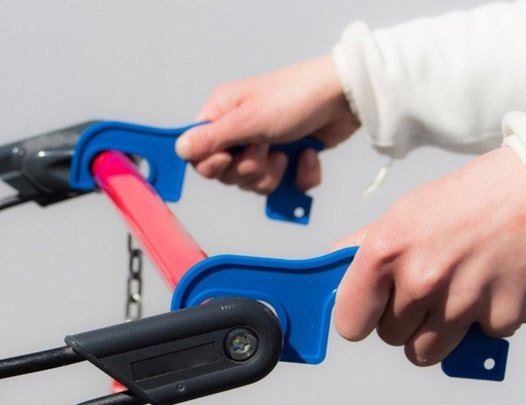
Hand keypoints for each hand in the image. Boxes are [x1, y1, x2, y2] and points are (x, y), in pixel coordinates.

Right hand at [175, 56, 359, 193]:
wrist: (346, 99)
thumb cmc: (296, 97)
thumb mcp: (249, 119)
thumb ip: (212, 138)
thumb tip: (179, 149)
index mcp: (222, 115)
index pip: (198, 154)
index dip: (212, 164)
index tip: (229, 158)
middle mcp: (240, 132)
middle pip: (226, 175)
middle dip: (249, 170)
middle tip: (265, 149)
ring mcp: (265, 147)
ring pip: (254, 184)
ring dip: (273, 174)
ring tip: (287, 151)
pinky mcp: (289, 160)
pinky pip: (284, 186)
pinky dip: (298, 176)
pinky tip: (307, 156)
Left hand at [333, 147, 525, 365]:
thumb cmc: (467, 201)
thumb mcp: (403, 213)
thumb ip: (363, 248)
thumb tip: (331, 271)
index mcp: (386, 251)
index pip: (349, 322)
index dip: (358, 318)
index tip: (368, 311)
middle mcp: (421, 280)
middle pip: (390, 338)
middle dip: (403, 319)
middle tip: (425, 287)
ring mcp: (462, 303)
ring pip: (425, 351)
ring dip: (435, 331)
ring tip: (452, 293)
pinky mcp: (501, 317)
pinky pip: (475, 341)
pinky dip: (481, 322)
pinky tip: (488, 287)